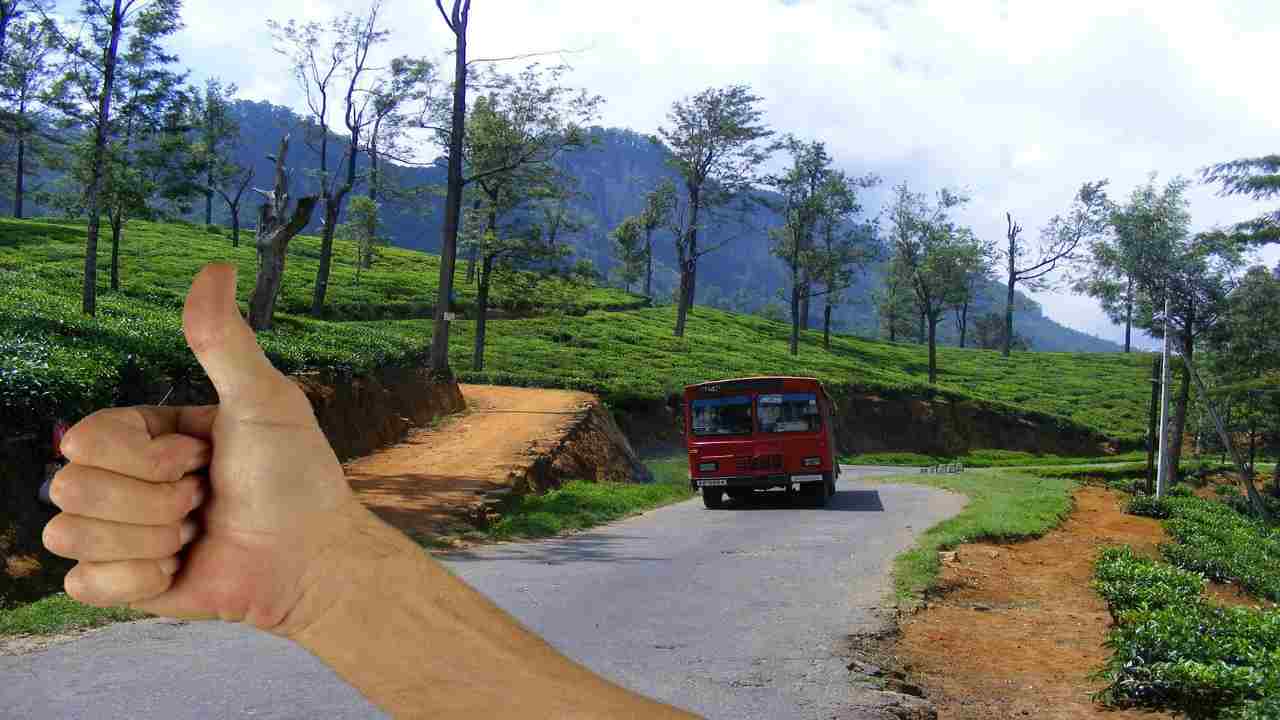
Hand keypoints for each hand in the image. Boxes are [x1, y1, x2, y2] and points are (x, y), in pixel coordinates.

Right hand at [45, 263, 362, 633]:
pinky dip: (139, 580)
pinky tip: (181, 569)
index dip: (144, 456)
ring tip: (197, 531)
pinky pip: (82, 584)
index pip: (84, 436)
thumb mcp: (263, 400)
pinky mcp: (122, 583)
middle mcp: (125, 478)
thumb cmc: (295, 476)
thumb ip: (224, 340)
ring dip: (149, 538)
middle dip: (153, 499)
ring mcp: (119, 531)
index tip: (201, 457)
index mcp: (146, 432)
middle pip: (70, 487)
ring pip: (71, 534)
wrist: (311, 558)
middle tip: (205, 498)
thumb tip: (217, 267)